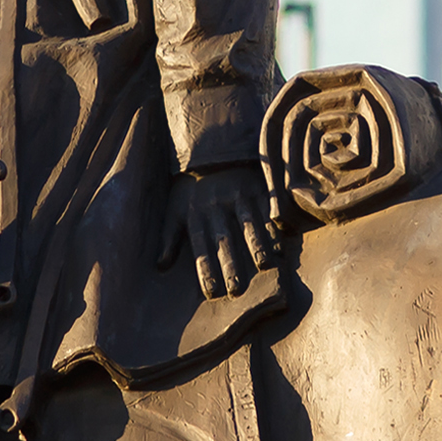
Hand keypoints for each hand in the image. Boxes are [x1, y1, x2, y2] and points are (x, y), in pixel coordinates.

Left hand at [165, 162, 274, 299]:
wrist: (211, 148)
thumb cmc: (191, 187)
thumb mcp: (174, 208)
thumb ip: (168, 237)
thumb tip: (160, 266)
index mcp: (195, 214)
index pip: (200, 246)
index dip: (205, 269)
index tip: (212, 292)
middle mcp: (216, 206)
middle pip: (224, 240)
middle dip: (230, 265)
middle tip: (237, 290)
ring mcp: (237, 195)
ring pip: (248, 224)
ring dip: (257, 245)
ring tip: (265, 266)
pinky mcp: (255, 187)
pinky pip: (266, 209)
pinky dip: (274, 228)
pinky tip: (280, 245)